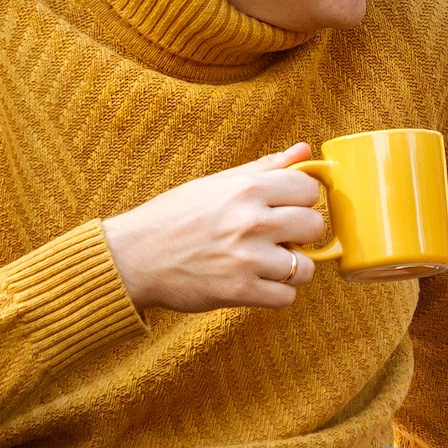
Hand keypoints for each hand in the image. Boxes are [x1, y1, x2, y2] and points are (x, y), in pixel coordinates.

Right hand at [101, 144, 329, 312]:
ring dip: (293, 268)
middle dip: (302, 233)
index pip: (309, 188)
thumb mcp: (215, 184)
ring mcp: (247, 259)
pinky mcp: (240, 291)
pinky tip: (259, 283)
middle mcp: (251, 222)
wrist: (132, 257)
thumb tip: (304, 149)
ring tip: (270, 263)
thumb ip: (264, 168)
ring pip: (307, 267)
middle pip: (315, 226)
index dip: (302, 199)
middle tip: (280, 237)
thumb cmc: (173, 218)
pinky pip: (287, 297)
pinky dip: (277, 294)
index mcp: (245, 189)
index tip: (286, 207)